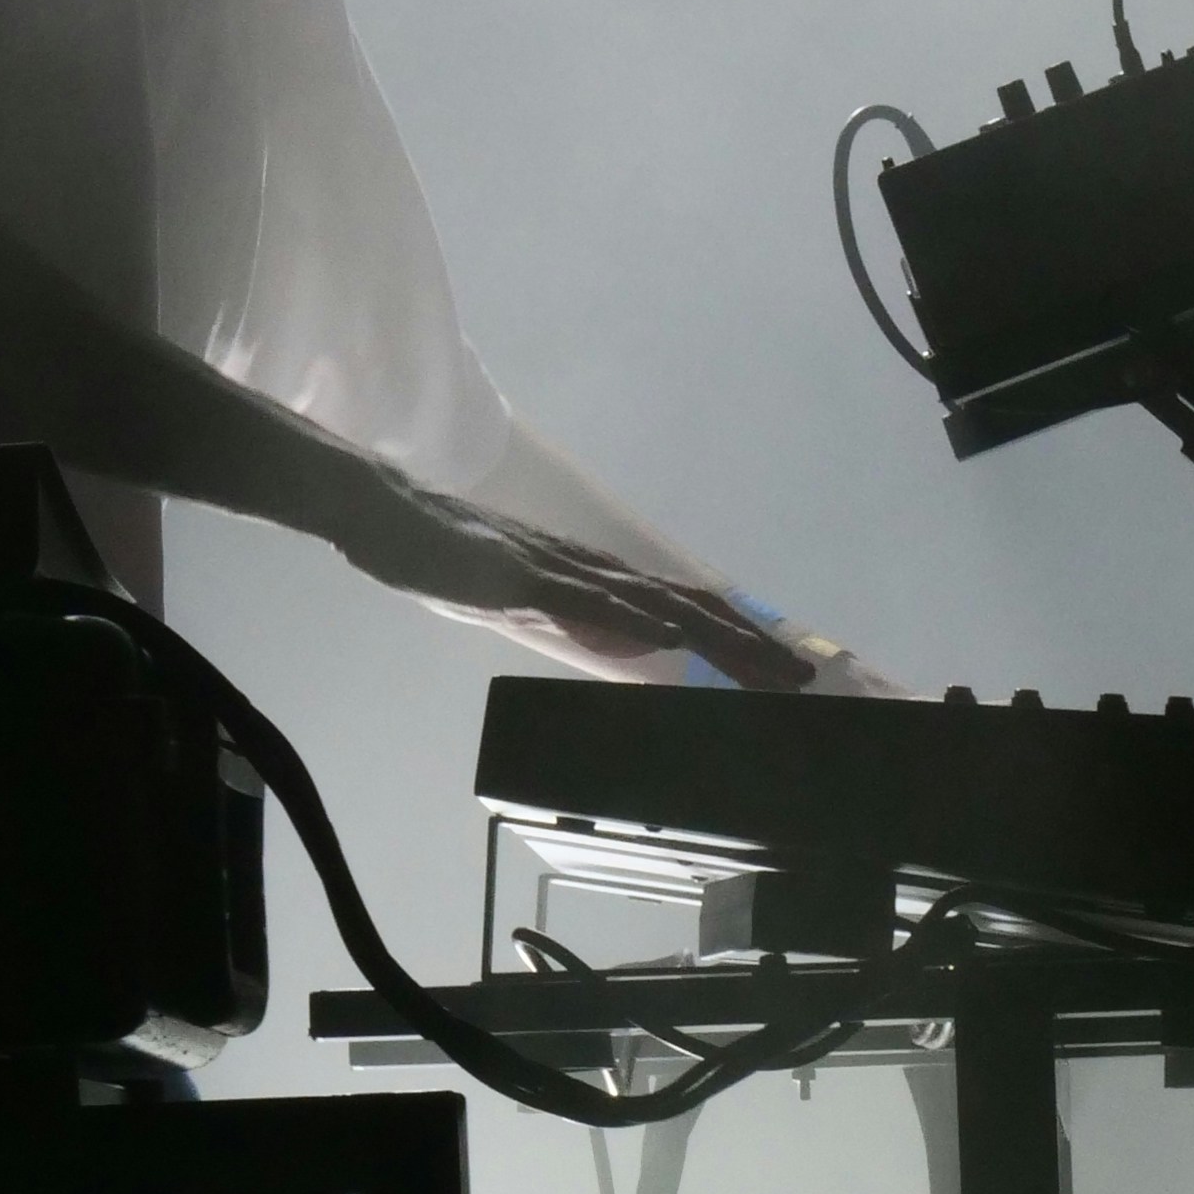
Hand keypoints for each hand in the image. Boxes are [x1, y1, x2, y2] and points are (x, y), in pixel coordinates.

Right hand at [314, 454, 818, 689]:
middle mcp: (593, 568)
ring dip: (721, 638)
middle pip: (691, 605)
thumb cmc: (441, 555)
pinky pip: (594, 602)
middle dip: (753, 644)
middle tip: (807, 680)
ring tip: (767, 671)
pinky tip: (672, 641)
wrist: (386, 513)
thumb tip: (625, 644)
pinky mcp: (528, 575)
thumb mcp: (520, 598)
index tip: (780, 669)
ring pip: (661, 604)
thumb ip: (571, 616)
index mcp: (593, 578)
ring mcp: (564, 569)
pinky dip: (640, 624)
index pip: (681, 607)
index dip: (736, 636)